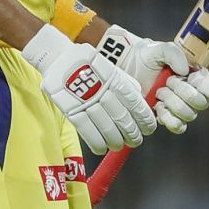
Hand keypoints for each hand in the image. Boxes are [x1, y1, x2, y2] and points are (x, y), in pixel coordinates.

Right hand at [21, 25, 156, 153]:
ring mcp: (87, 102)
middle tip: (136, 141)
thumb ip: (125, 84)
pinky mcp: (72, 110)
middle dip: (132, 134)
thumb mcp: (110, 69)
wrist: (59, 58)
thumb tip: (141, 99)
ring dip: (116, 141)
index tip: (149, 129)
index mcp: (116, 81)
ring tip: (119, 146)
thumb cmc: (88, 65)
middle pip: (123, 119)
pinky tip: (101, 149)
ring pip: (107, 128)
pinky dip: (96, 143)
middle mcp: (104, 93)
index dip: (144, 120)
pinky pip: (87, 131)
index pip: (136, 105)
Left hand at [95, 24, 208, 134]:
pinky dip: (168, 117)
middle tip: (168, 81)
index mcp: (197, 77)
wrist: (127, 69)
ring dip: (173, 103)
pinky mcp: (168, 119)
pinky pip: (177, 126)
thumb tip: (185, 71)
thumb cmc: (147, 56)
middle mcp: (193, 94)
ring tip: (159, 91)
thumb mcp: (160, 48)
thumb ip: (174, 54)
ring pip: (189, 115)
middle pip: (201, 103)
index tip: (195, 80)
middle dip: (184, 92)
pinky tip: (158, 106)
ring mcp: (181, 108)